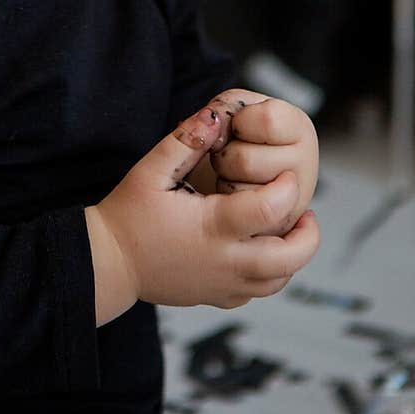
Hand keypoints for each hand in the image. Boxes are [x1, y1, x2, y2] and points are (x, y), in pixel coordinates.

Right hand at [85, 103, 319, 323]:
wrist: (107, 262)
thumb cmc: (128, 214)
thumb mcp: (151, 170)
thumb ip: (186, 141)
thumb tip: (216, 115)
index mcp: (212, 226)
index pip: (271, 209)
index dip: (286, 187)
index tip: (284, 172)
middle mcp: (225, 261)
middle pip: (290, 257)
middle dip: (307, 233)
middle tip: (305, 210)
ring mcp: (222, 285)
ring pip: (278, 280)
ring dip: (293, 255)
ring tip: (289, 229)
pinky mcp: (216, 298)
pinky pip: (258, 292)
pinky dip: (271, 273)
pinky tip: (261, 249)